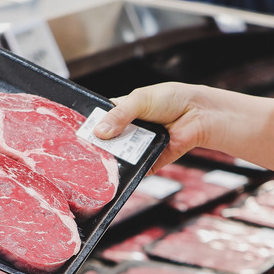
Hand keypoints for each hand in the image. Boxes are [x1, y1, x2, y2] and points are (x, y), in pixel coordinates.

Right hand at [93, 82, 217, 172]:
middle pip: (105, 142)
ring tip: (98, 163)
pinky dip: (128, 173)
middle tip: (83, 151)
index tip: (76, 134)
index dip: (88, 127)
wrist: (197, 115)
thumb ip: (119, 115)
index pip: (98, 121)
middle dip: (96, 146)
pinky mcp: (148, 161)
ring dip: (110, 161)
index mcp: (121, 112)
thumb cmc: (170, 100)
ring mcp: (136, 147)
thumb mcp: (140, 100)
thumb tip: (99, 132)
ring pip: (118, 158)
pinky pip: (135, 170)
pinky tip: (117, 174)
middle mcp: (126, 131)